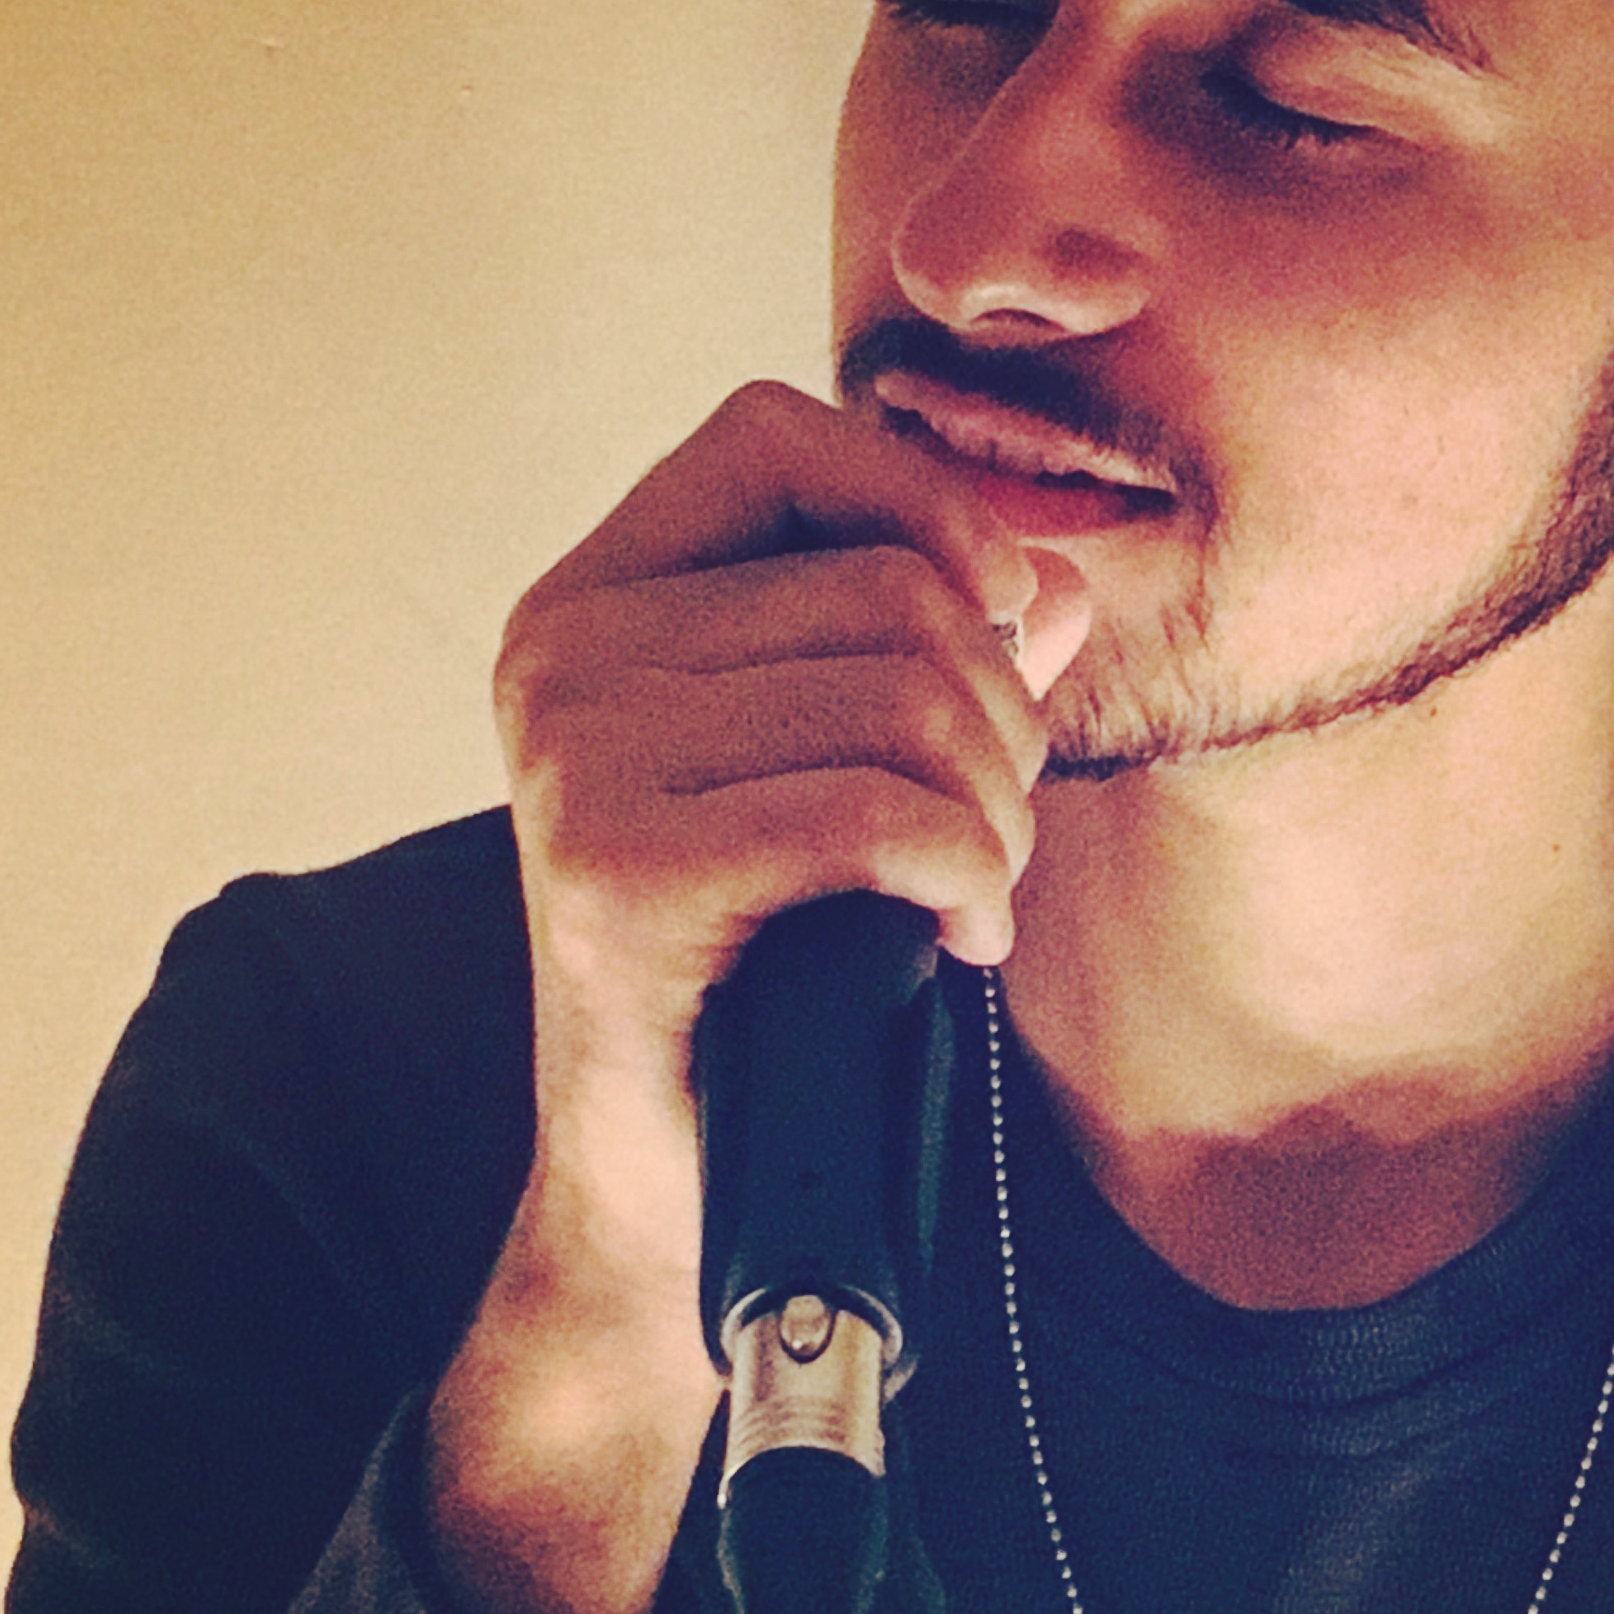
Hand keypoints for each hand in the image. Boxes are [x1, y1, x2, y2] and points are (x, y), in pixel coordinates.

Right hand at [424, 382, 1088, 1613]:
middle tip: (990, 830)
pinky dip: (966, 878)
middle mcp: (562, 654)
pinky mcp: (620, 873)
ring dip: (995, 811)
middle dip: (998, 714)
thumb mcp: (848, 775)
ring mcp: (576, 760)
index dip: (920, 500)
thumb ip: (935, 655)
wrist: (680, 1182)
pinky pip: (878, 813)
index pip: (776, 432)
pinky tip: (955, 939)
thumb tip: (1050, 576)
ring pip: (906, 698)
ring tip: (971, 891)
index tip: (994, 616)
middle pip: (887, 585)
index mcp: (597, 599)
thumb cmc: (775, 965)